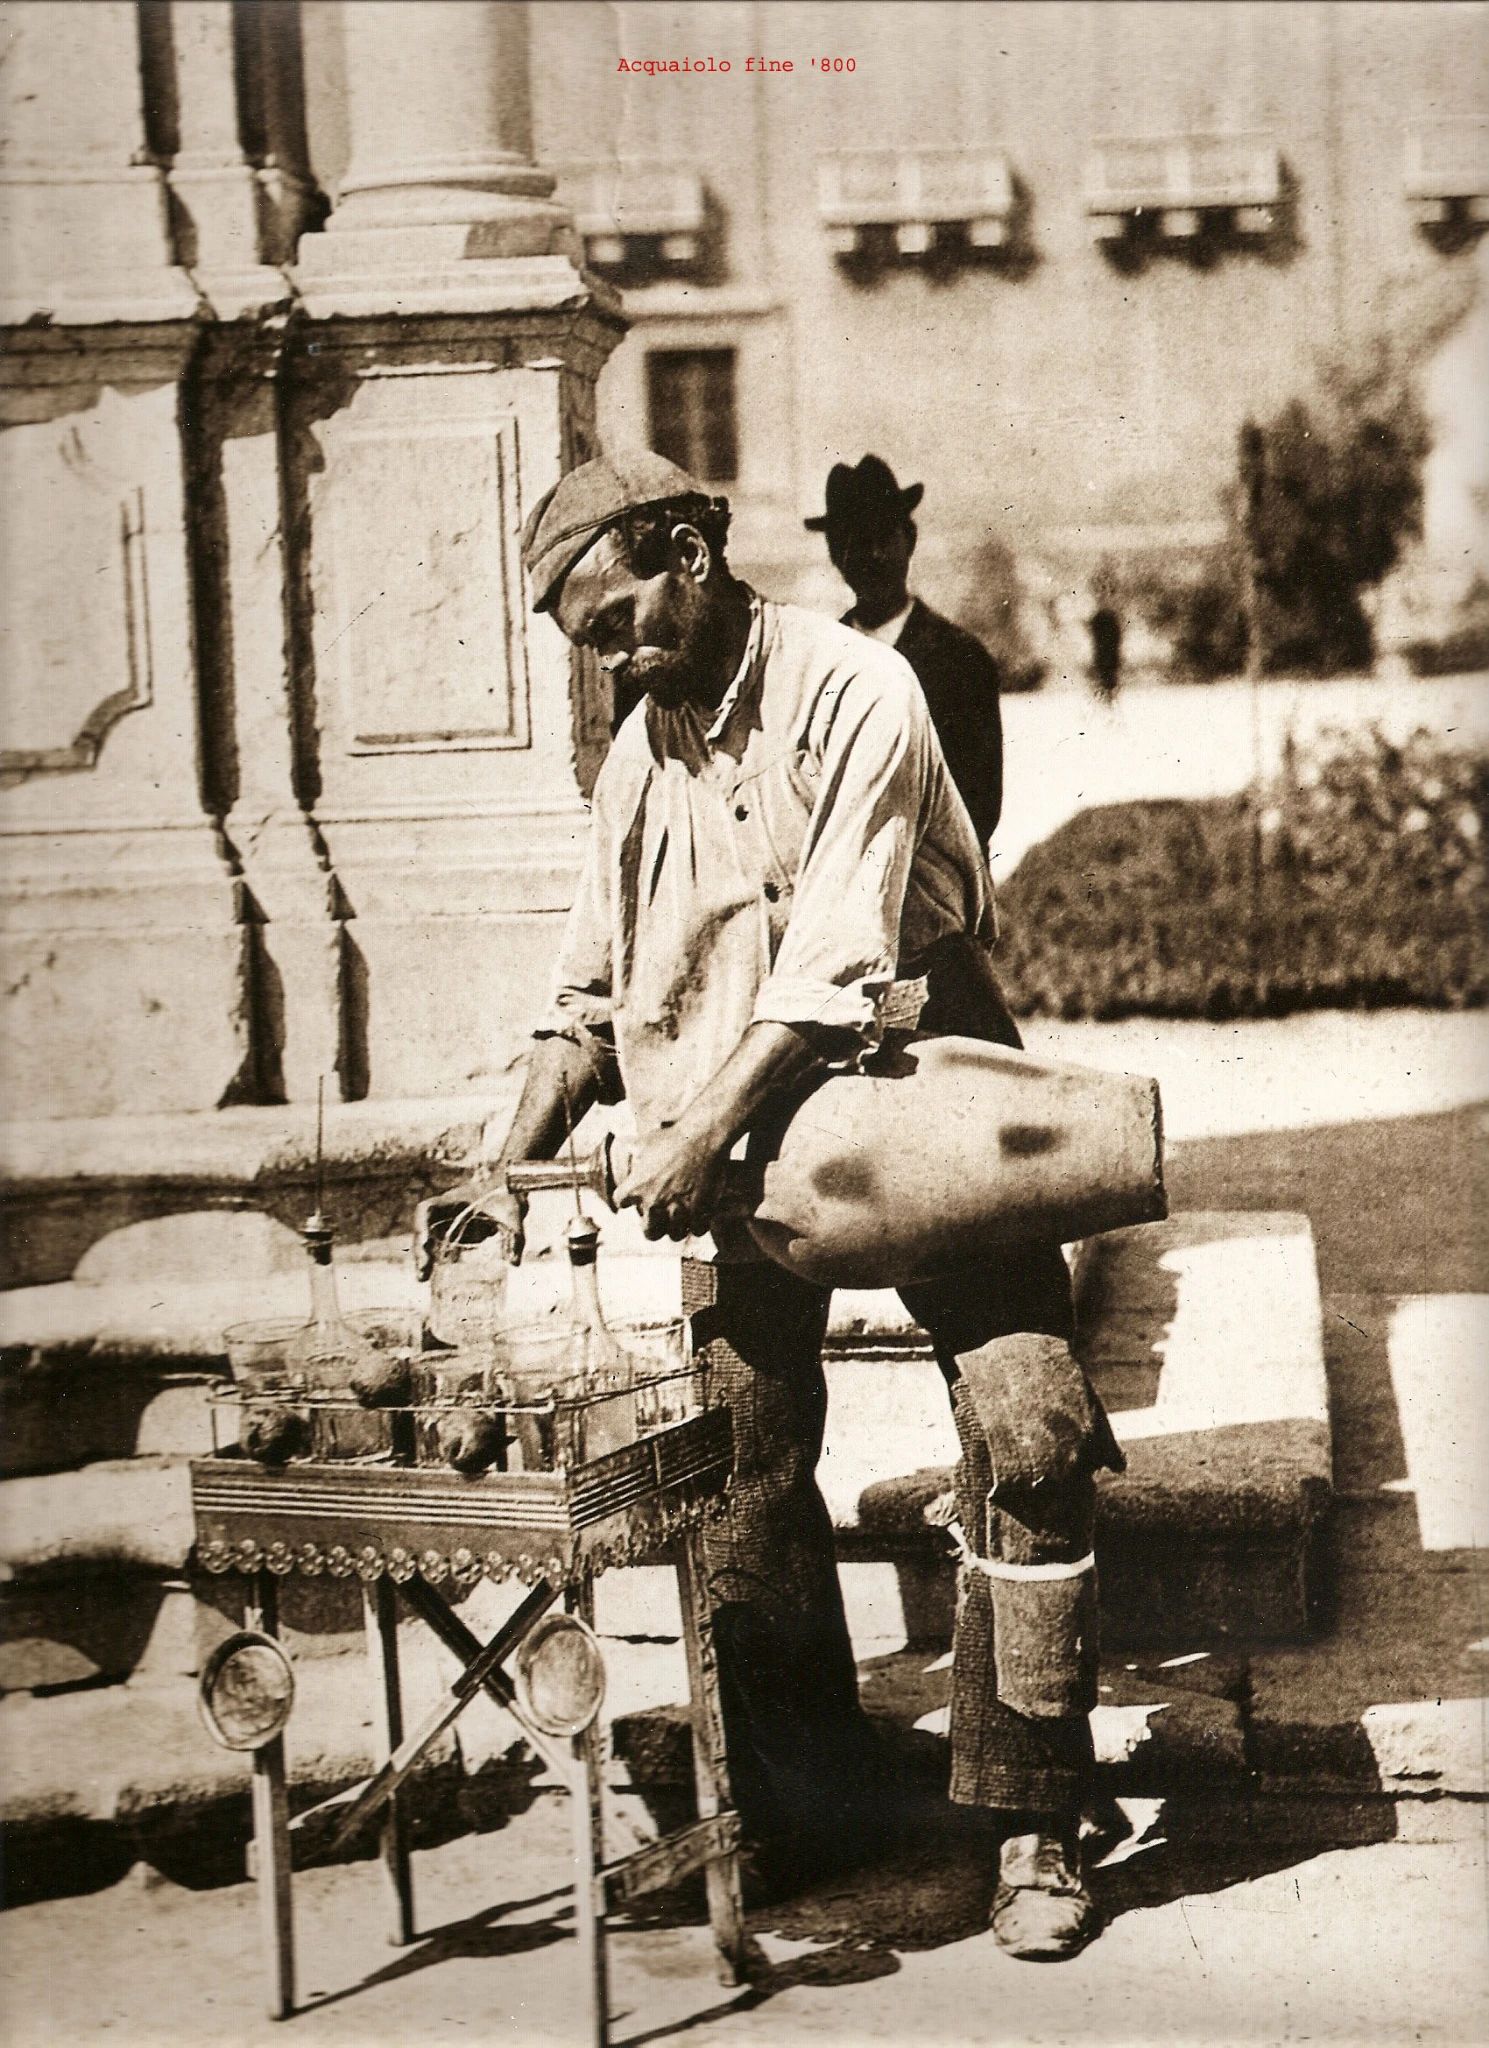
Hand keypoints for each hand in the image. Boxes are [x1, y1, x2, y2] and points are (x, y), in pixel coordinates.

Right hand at [413, 1175, 527, 1279]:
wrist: (511, 1193)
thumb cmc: (508, 1197)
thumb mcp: (513, 1212)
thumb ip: (515, 1235)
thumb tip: (513, 1263)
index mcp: (453, 1200)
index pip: (427, 1209)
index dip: (421, 1226)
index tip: (425, 1245)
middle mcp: (446, 1212)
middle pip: (423, 1229)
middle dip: (419, 1252)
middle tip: (422, 1275)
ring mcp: (449, 1223)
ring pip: (429, 1240)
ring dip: (424, 1259)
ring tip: (423, 1278)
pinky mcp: (456, 1235)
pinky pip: (440, 1247)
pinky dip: (437, 1260)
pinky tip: (436, 1277)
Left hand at [614, 1121, 729, 1242]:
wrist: (703, 1139)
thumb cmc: (673, 1138)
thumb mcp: (645, 1141)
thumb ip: (631, 1149)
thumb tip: (623, 1146)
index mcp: (636, 1188)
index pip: (620, 1202)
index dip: (626, 1199)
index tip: (631, 1198)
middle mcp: (654, 1204)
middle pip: (649, 1232)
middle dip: (653, 1227)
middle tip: (659, 1219)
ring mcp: (678, 1211)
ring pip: (675, 1235)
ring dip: (677, 1227)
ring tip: (681, 1219)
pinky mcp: (700, 1213)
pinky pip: (697, 1230)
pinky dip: (698, 1224)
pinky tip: (699, 1215)